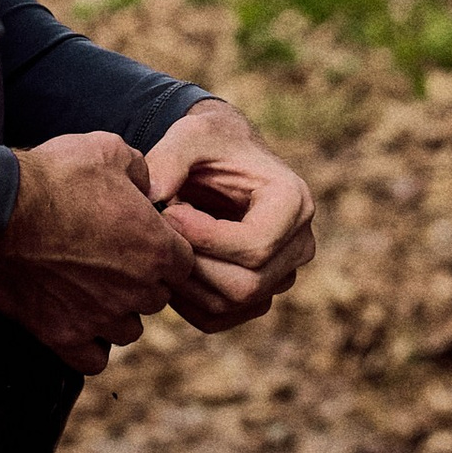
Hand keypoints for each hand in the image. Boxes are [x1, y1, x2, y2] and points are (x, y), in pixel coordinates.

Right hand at [0, 131, 185, 375]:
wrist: (1, 208)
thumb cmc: (58, 175)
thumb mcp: (111, 150)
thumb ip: (142, 171)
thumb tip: (147, 185)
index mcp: (156, 248)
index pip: (184, 264)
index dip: (164, 250)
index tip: (143, 239)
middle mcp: (135, 290)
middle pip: (157, 298)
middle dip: (142, 281)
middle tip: (113, 259)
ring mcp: (100, 318)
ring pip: (128, 330)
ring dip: (117, 313)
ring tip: (93, 289)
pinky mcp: (63, 336)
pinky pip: (94, 360)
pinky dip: (90, 345)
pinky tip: (78, 321)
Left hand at [143, 102, 317, 335]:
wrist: (220, 160)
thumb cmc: (209, 143)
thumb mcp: (191, 134)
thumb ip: (170, 158)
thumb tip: (152, 194)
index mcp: (294, 203)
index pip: (256, 246)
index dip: (204, 238)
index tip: (168, 212)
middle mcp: (299, 245)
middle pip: (246, 285)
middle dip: (193, 264)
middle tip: (161, 233)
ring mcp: (281, 275)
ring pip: (230, 305)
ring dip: (185, 282)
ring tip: (165, 243)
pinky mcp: (257, 295)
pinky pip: (217, 318)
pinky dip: (184, 300)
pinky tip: (170, 263)